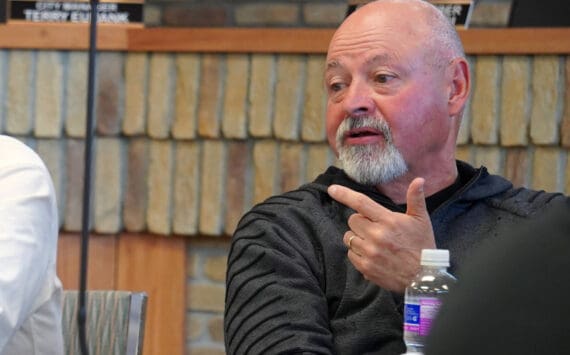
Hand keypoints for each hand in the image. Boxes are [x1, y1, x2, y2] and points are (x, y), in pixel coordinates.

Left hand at [328, 178, 435, 292]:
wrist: (424, 278)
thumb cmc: (422, 245)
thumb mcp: (421, 220)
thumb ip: (415, 199)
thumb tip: (418, 180)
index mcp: (388, 221)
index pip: (361, 203)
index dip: (344, 194)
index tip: (332, 189)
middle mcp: (376, 235)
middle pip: (352, 220)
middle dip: (360, 222)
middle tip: (374, 228)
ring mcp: (370, 252)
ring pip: (349, 238)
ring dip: (357, 238)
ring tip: (373, 243)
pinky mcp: (365, 267)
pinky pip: (350, 254)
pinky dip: (357, 253)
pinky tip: (372, 255)